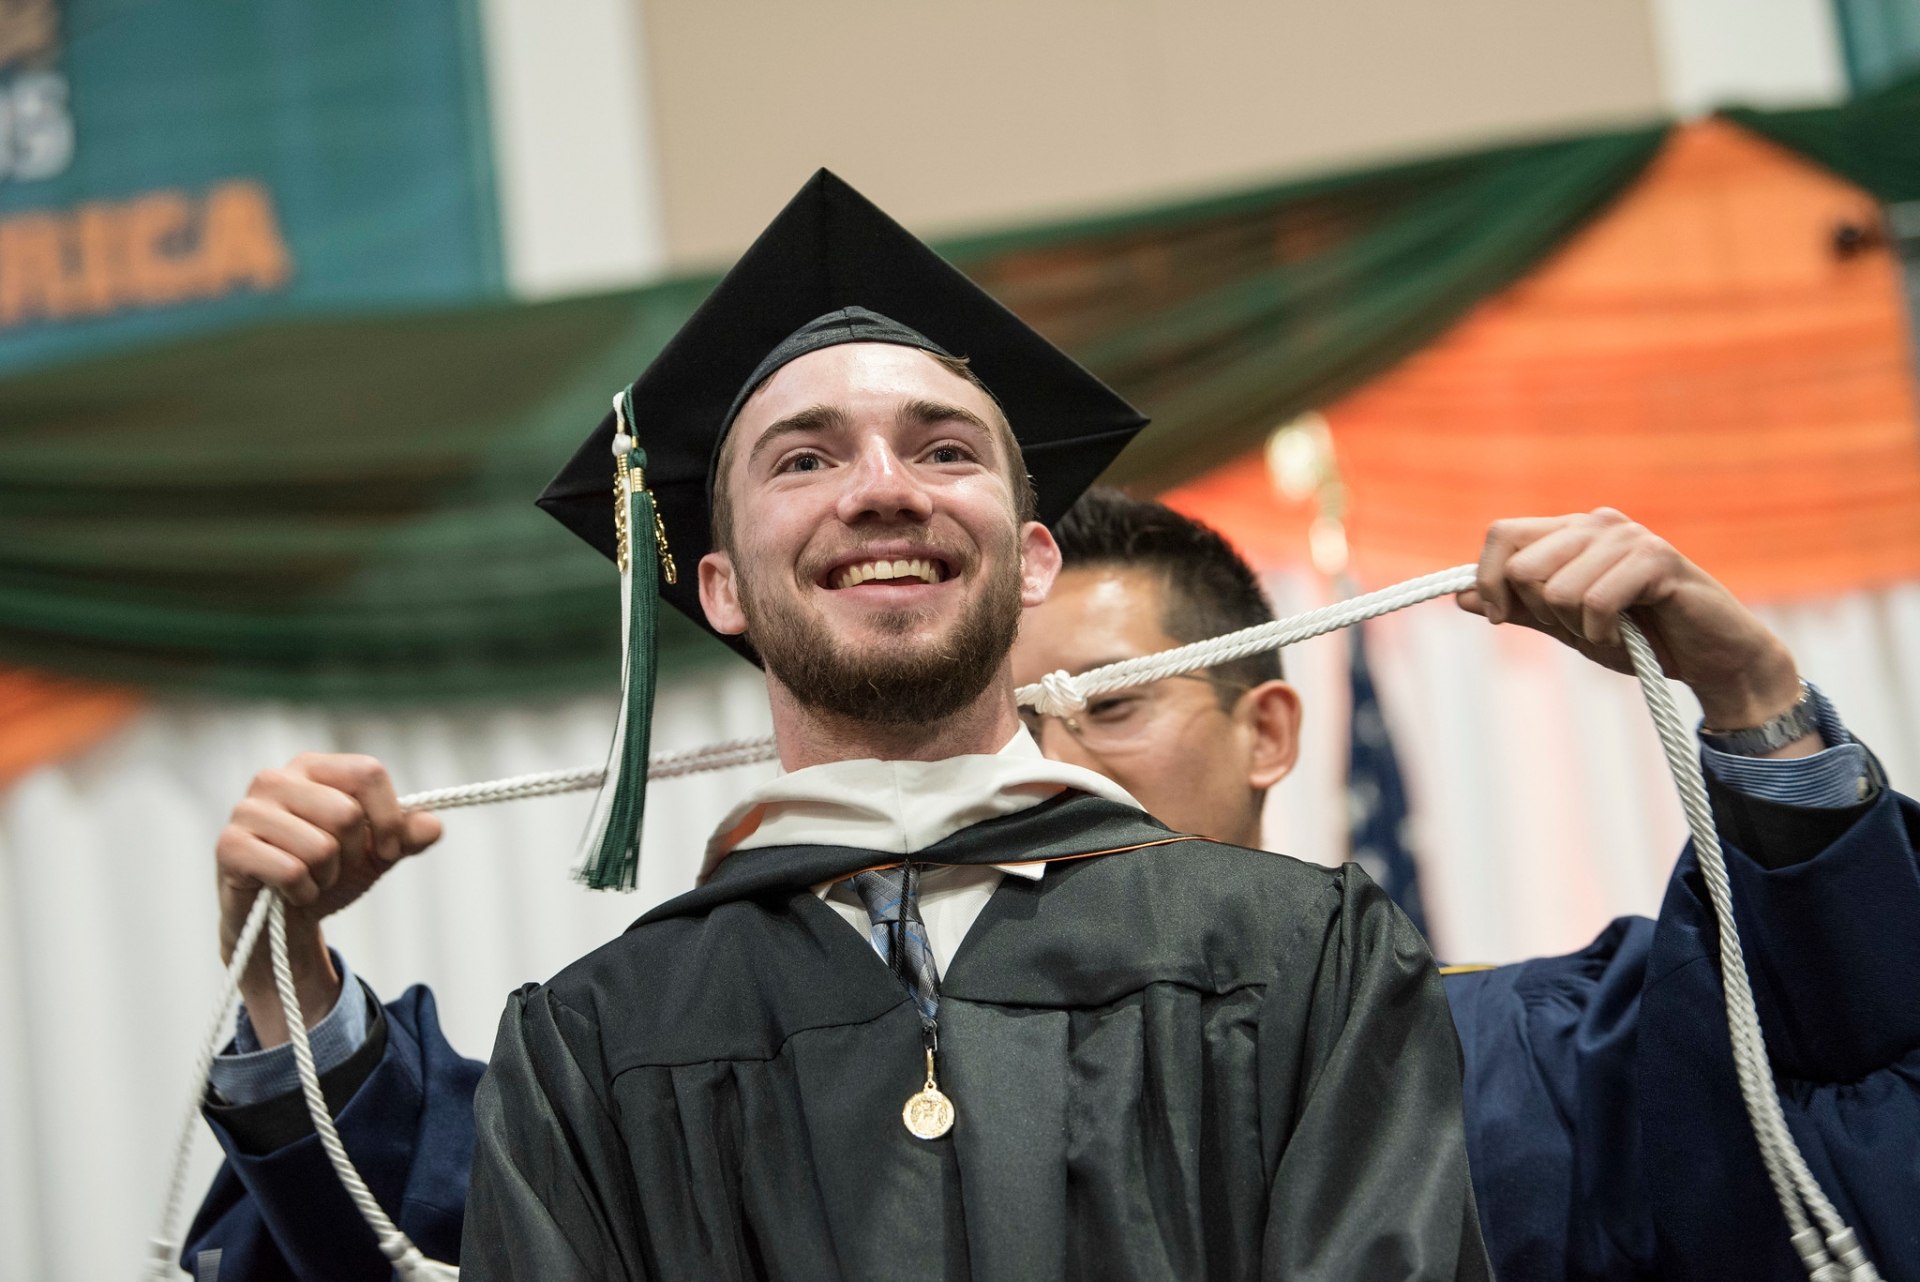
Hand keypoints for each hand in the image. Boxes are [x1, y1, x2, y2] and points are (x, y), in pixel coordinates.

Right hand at [215, 753, 442, 1045]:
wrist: (280, 920)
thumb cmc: (327, 872)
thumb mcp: (377, 853)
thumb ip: (408, 835)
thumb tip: (433, 827)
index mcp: (314, 767)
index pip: (368, 772)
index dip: (390, 817)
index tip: (393, 849)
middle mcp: (276, 778)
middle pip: (346, 812)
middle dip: (355, 853)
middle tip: (339, 867)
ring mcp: (247, 810)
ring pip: (321, 846)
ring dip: (327, 876)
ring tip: (313, 878)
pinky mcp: (229, 846)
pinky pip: (290, 871)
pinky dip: (303, 892)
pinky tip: (291, 893)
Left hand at [1457, 509, 1809, 744]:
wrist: (1710, 661)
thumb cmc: (1639, 640)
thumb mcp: (1566, 626)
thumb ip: (1518, 609)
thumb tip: (1459, 597)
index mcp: (1570, 531)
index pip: (1500, 534)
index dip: (1488, 581)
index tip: (1503, 617)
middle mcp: (1596, 522)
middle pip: (1522, 567)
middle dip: (1541, 614)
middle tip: (1581, 628)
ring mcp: (1628, 536)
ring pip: (1556, 589)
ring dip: (1578, 629)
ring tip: (1611, 633)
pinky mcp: (1657, 558)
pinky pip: (1596, 602)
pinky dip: (1603, 634)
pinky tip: (1627, 637)